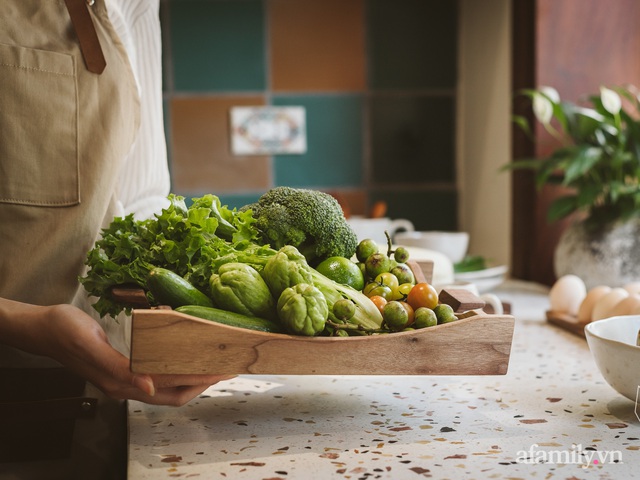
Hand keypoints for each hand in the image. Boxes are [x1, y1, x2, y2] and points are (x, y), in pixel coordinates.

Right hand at [4, 302, 232, 405]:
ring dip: (192, 371)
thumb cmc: (63, 332)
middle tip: (228, 365)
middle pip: (175, 390)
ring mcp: (125, 375)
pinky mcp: (123, 364)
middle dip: (204, 380)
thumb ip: (118, 370)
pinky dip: (175, 361)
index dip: (200, 382)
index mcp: (120, 383)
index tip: (224, 371)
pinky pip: (157, 367)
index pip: (172, 390)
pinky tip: (185, 347)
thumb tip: (149, 388)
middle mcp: (126, 384)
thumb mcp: (90, 345)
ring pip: (168, 381)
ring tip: (215, 358)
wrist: (42, 326)